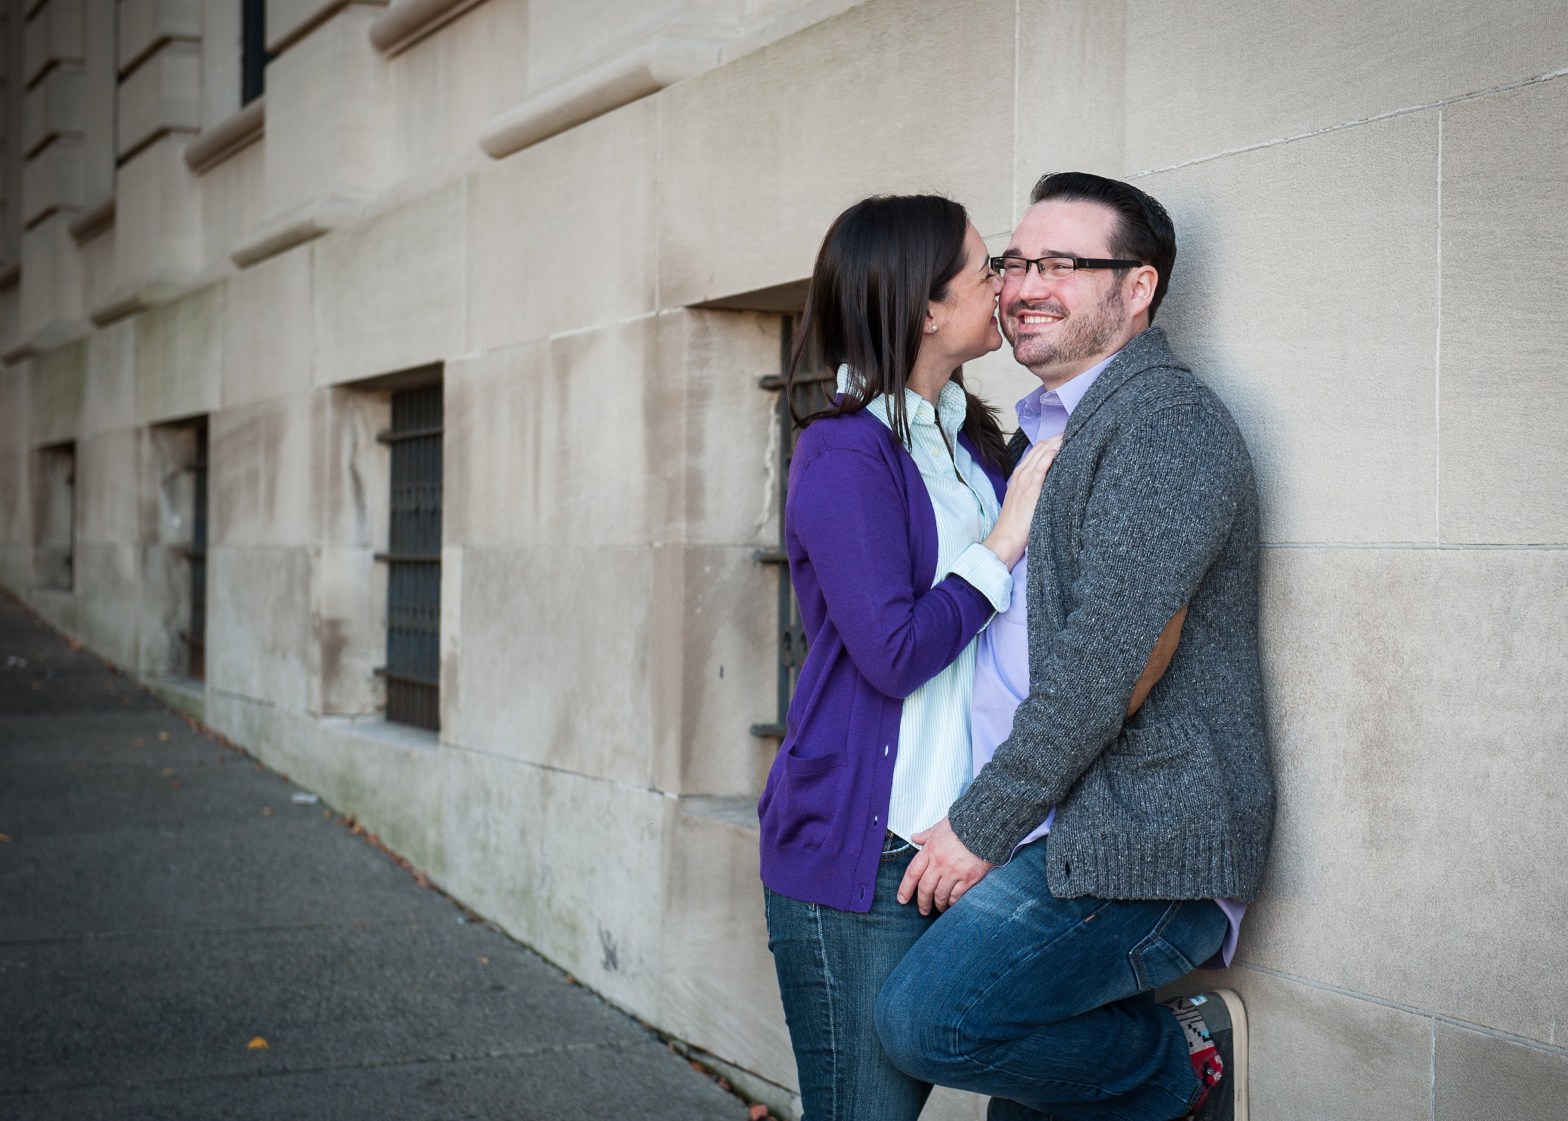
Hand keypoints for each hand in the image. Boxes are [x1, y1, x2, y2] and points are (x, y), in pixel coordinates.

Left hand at [896, 817, 993, 914]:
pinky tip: (951, 904)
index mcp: (930, 850)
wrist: (986, 826)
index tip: (902, 899)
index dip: (905, 888)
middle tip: (922, 910)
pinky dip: (952, 902)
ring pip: (940, 895)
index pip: (912, 873)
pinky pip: (956, 896)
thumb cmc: (962, 825)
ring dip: (938, 904)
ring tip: (938, 908)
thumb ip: (926, 835)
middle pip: (925, 888)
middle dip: (922, 902)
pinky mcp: (969, 878)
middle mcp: (939, 863)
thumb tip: (914, 837)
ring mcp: (954, 872)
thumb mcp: (940, 827)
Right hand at [983, 434, 1061, 568]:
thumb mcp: (1026, 499)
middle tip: (1075, 429)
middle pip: (1040, 448)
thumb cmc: (1018, 523)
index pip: (1037, 450)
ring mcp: (1025, 481)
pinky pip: (1040, 469)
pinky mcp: (1030, 491)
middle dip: (1057, 437)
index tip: (1068, 435)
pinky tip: (1058, 450)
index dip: (1052, 440)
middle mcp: (1022, 474)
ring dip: (1056, 442)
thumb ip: (1037, 486)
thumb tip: (1054, 479)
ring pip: (1041, 454)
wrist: (1006, 538)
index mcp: (1020, 475)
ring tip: (1072, 434)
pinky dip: (1048, 457)